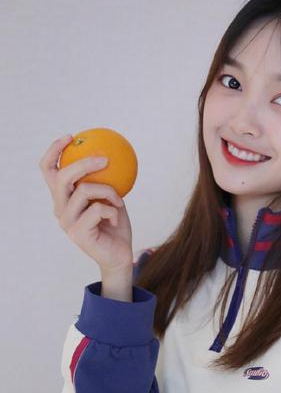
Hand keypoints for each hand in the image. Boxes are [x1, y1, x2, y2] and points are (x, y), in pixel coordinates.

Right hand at [39, 135, 133, 273]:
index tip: (71, 137)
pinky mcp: (77, 233)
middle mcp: (60, 209)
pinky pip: (98, 209)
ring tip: (118, 200)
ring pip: (84, 190)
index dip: (54, 151)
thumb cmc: (115, 225)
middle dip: (83, 164)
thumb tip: (110, 153)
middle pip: (62, 177)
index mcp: (63, 198)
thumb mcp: (111, 197)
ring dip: (108, 191)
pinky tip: (116, 218)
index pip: (49, 171)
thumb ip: (104, 180)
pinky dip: (112, 210)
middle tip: (104, 160)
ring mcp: (67, 222)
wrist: (119, 255)